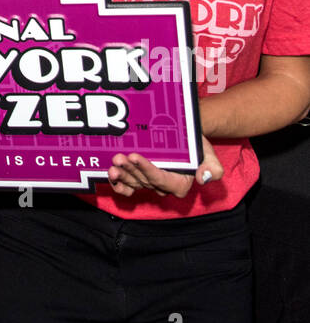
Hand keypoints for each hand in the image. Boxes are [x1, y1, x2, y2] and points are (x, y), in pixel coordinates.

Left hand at [107, 134, 222, 198]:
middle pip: (144, 180)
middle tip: (118, 157)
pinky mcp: (139, 178)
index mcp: (179, 183)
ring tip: (113, 163)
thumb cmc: (195, 144)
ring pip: (134, 182)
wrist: (183, 134)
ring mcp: (149, 182)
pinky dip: (119, 184)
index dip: (147, 169)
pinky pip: (128, 188)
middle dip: (130, 169)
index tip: (135, 156)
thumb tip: (203, 178)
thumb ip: (212, 167)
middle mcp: (162, 186)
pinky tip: (111, 176)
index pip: (161, 179)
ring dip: (122, 174)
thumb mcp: (209, 152)